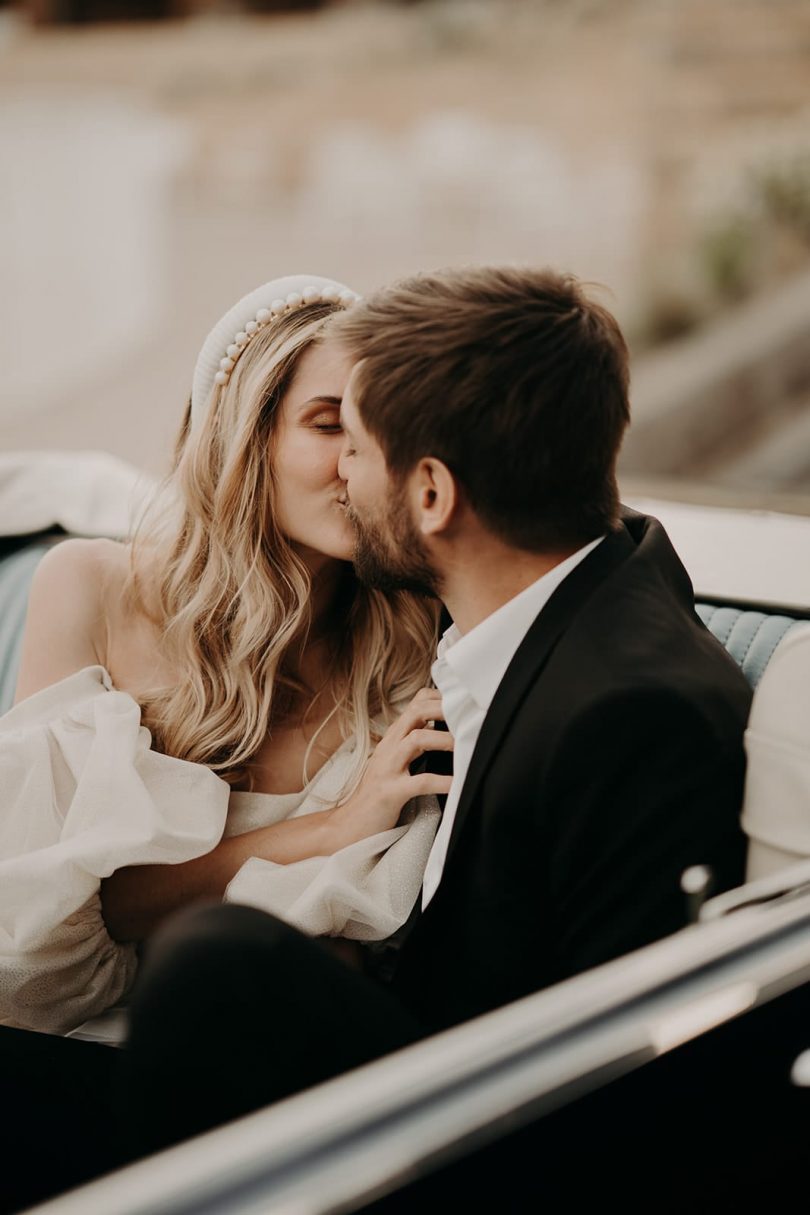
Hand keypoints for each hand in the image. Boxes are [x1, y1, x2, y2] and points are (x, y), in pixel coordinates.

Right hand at [327, 688, 453, 848]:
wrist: (350, 824)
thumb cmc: (378, 794)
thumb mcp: (394, 762)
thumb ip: (413, 745)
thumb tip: (441, 732)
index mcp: (392, 740)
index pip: (414, 705)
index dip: (439, 699)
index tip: (461, 703)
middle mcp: (389, 748)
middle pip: (415, 713)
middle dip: (443, 710)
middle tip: (468, 716)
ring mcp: (388, 769)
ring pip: (416, 739)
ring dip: (444, 739)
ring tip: (464, 745)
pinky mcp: (390, 792)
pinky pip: (420, 783)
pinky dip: (441, 781)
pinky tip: (456, 784)